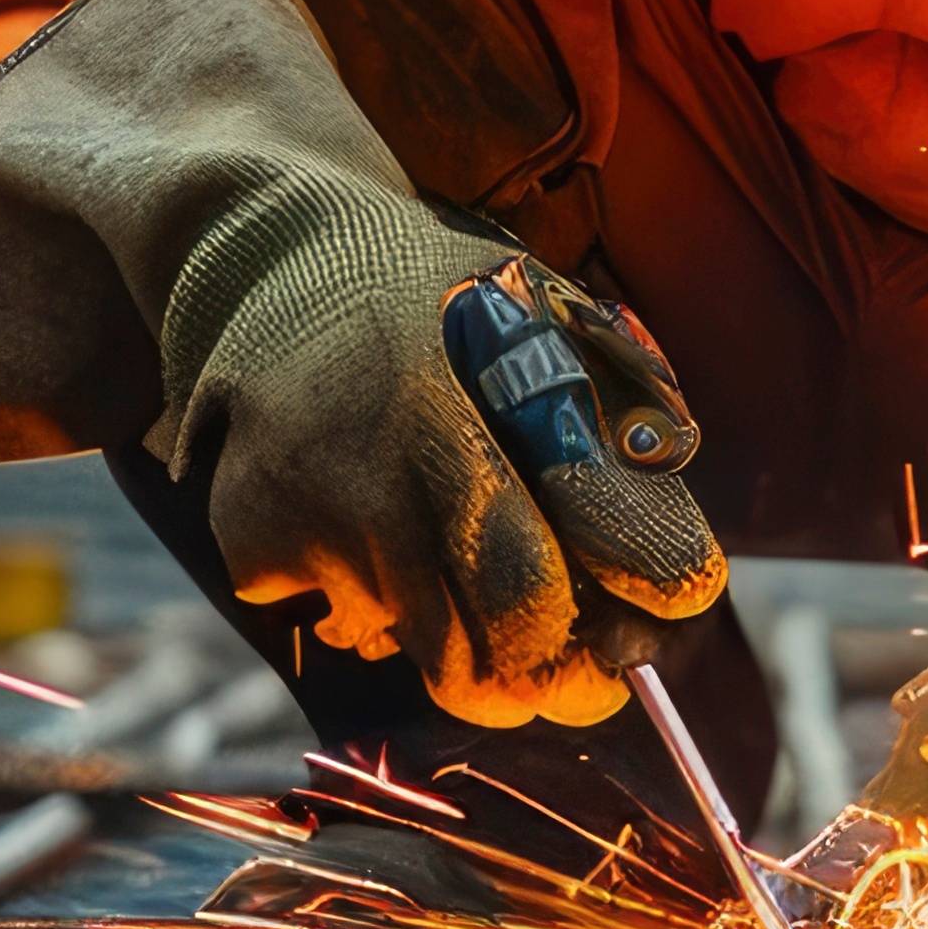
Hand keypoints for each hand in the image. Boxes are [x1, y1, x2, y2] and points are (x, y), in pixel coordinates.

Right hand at [172, 215, 724, 726]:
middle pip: (513, 635)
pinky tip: (372, 530)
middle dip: (564, 671)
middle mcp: (403, 448)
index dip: (657, 576)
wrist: (271, 258)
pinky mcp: (252, 544)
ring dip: (475, 648)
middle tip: (584, 669)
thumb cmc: (446, 304)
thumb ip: (617, 423)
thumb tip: (673, 572)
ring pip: (433, 660)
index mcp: (492, 376)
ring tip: (471, 575)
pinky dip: (380, 611)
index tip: (675, 596)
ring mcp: (320, 507)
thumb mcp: (550, 316)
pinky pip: (353, 630)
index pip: (600, 520)